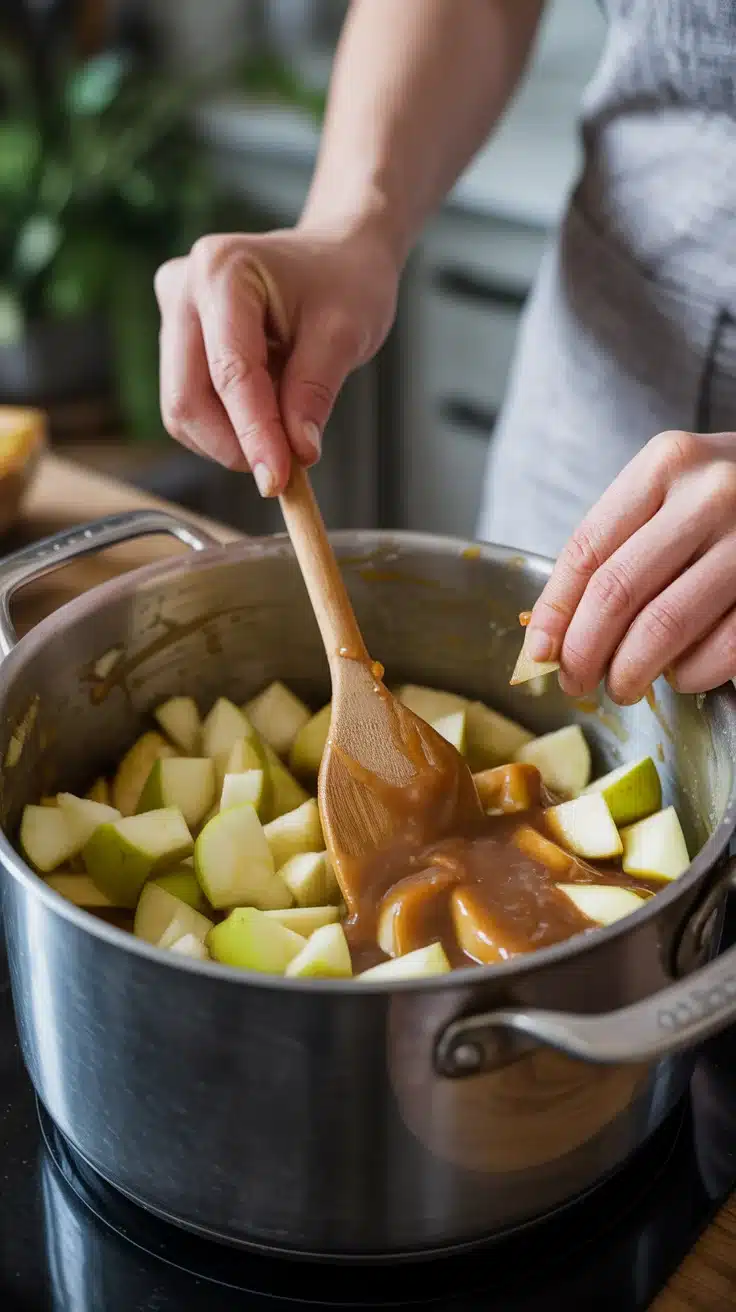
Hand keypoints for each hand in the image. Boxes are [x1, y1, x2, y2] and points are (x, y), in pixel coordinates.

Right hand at [154, 221, 398, 494]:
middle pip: (187, 397)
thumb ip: (316, 390)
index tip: (277, 479)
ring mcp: (173, 313)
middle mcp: (183, 288)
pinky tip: (267, 410)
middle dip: (234, 445)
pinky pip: (191, 403)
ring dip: (231, 439)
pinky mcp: (176, 339)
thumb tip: (297, 452)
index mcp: (222, 271)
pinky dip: (228, 426)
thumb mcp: (347, 332)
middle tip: (283, 471)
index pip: (230, 371)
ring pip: (184, 408)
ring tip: (285, 426)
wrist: (335, 256)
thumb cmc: (344, 282)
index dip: (253, 433)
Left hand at [524, 431, 735, 700]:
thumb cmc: (727, 498)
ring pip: (664, 628)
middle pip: (617, 593)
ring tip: (620, 685)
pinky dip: (689, 676)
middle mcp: (711, 495)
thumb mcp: (671, 491)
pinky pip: (720, 651)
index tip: (539, 652)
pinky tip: (680, 674)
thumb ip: (618, 544)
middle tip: (574, 681)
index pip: (588, 550)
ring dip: (629, 672)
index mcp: (667, 464)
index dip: (556, 611)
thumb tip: (552, 635)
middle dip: (584, 651)